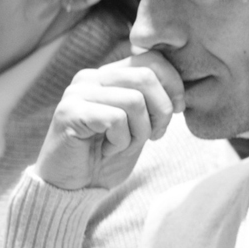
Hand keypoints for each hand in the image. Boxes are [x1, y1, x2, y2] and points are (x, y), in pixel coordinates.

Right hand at [35, 52, 184, 191]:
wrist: (74, 187)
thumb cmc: (108, 155)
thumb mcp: (141, 124)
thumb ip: (154, 101)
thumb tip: (180, 90)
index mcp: (109, 75)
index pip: (151, 59)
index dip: (173, 85)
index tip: (177, 110)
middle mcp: (91, 77)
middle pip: (146, 76)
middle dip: (161, 110)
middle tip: (155, 135)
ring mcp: (77, 93)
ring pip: (134, 100)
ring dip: (139, 131)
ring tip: (123, 145)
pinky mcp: (68, 112)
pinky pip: (115, 119)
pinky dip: (120, 141)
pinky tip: (107, 150)